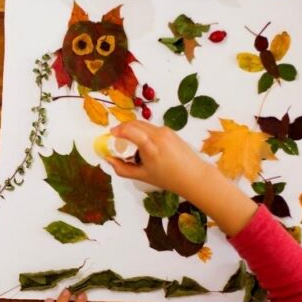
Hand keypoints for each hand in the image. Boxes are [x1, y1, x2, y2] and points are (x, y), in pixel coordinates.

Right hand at [105, 121, 257, 236]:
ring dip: (132, 129)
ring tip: (128, 141)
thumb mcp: (142, 176)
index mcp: (150, 147)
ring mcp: (165, 131)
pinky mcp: (170, 131)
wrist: (194, 175)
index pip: (130, 130)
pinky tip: (143, 144)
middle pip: (135, 123)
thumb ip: (122, 169)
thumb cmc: (167, 178)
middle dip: (123, 128)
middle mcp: (157, 135)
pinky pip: (151, 127)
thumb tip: (108, 159)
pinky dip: (143, 131)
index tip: (111, 134)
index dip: (118, 130)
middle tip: (116, 137)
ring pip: (143, 124)